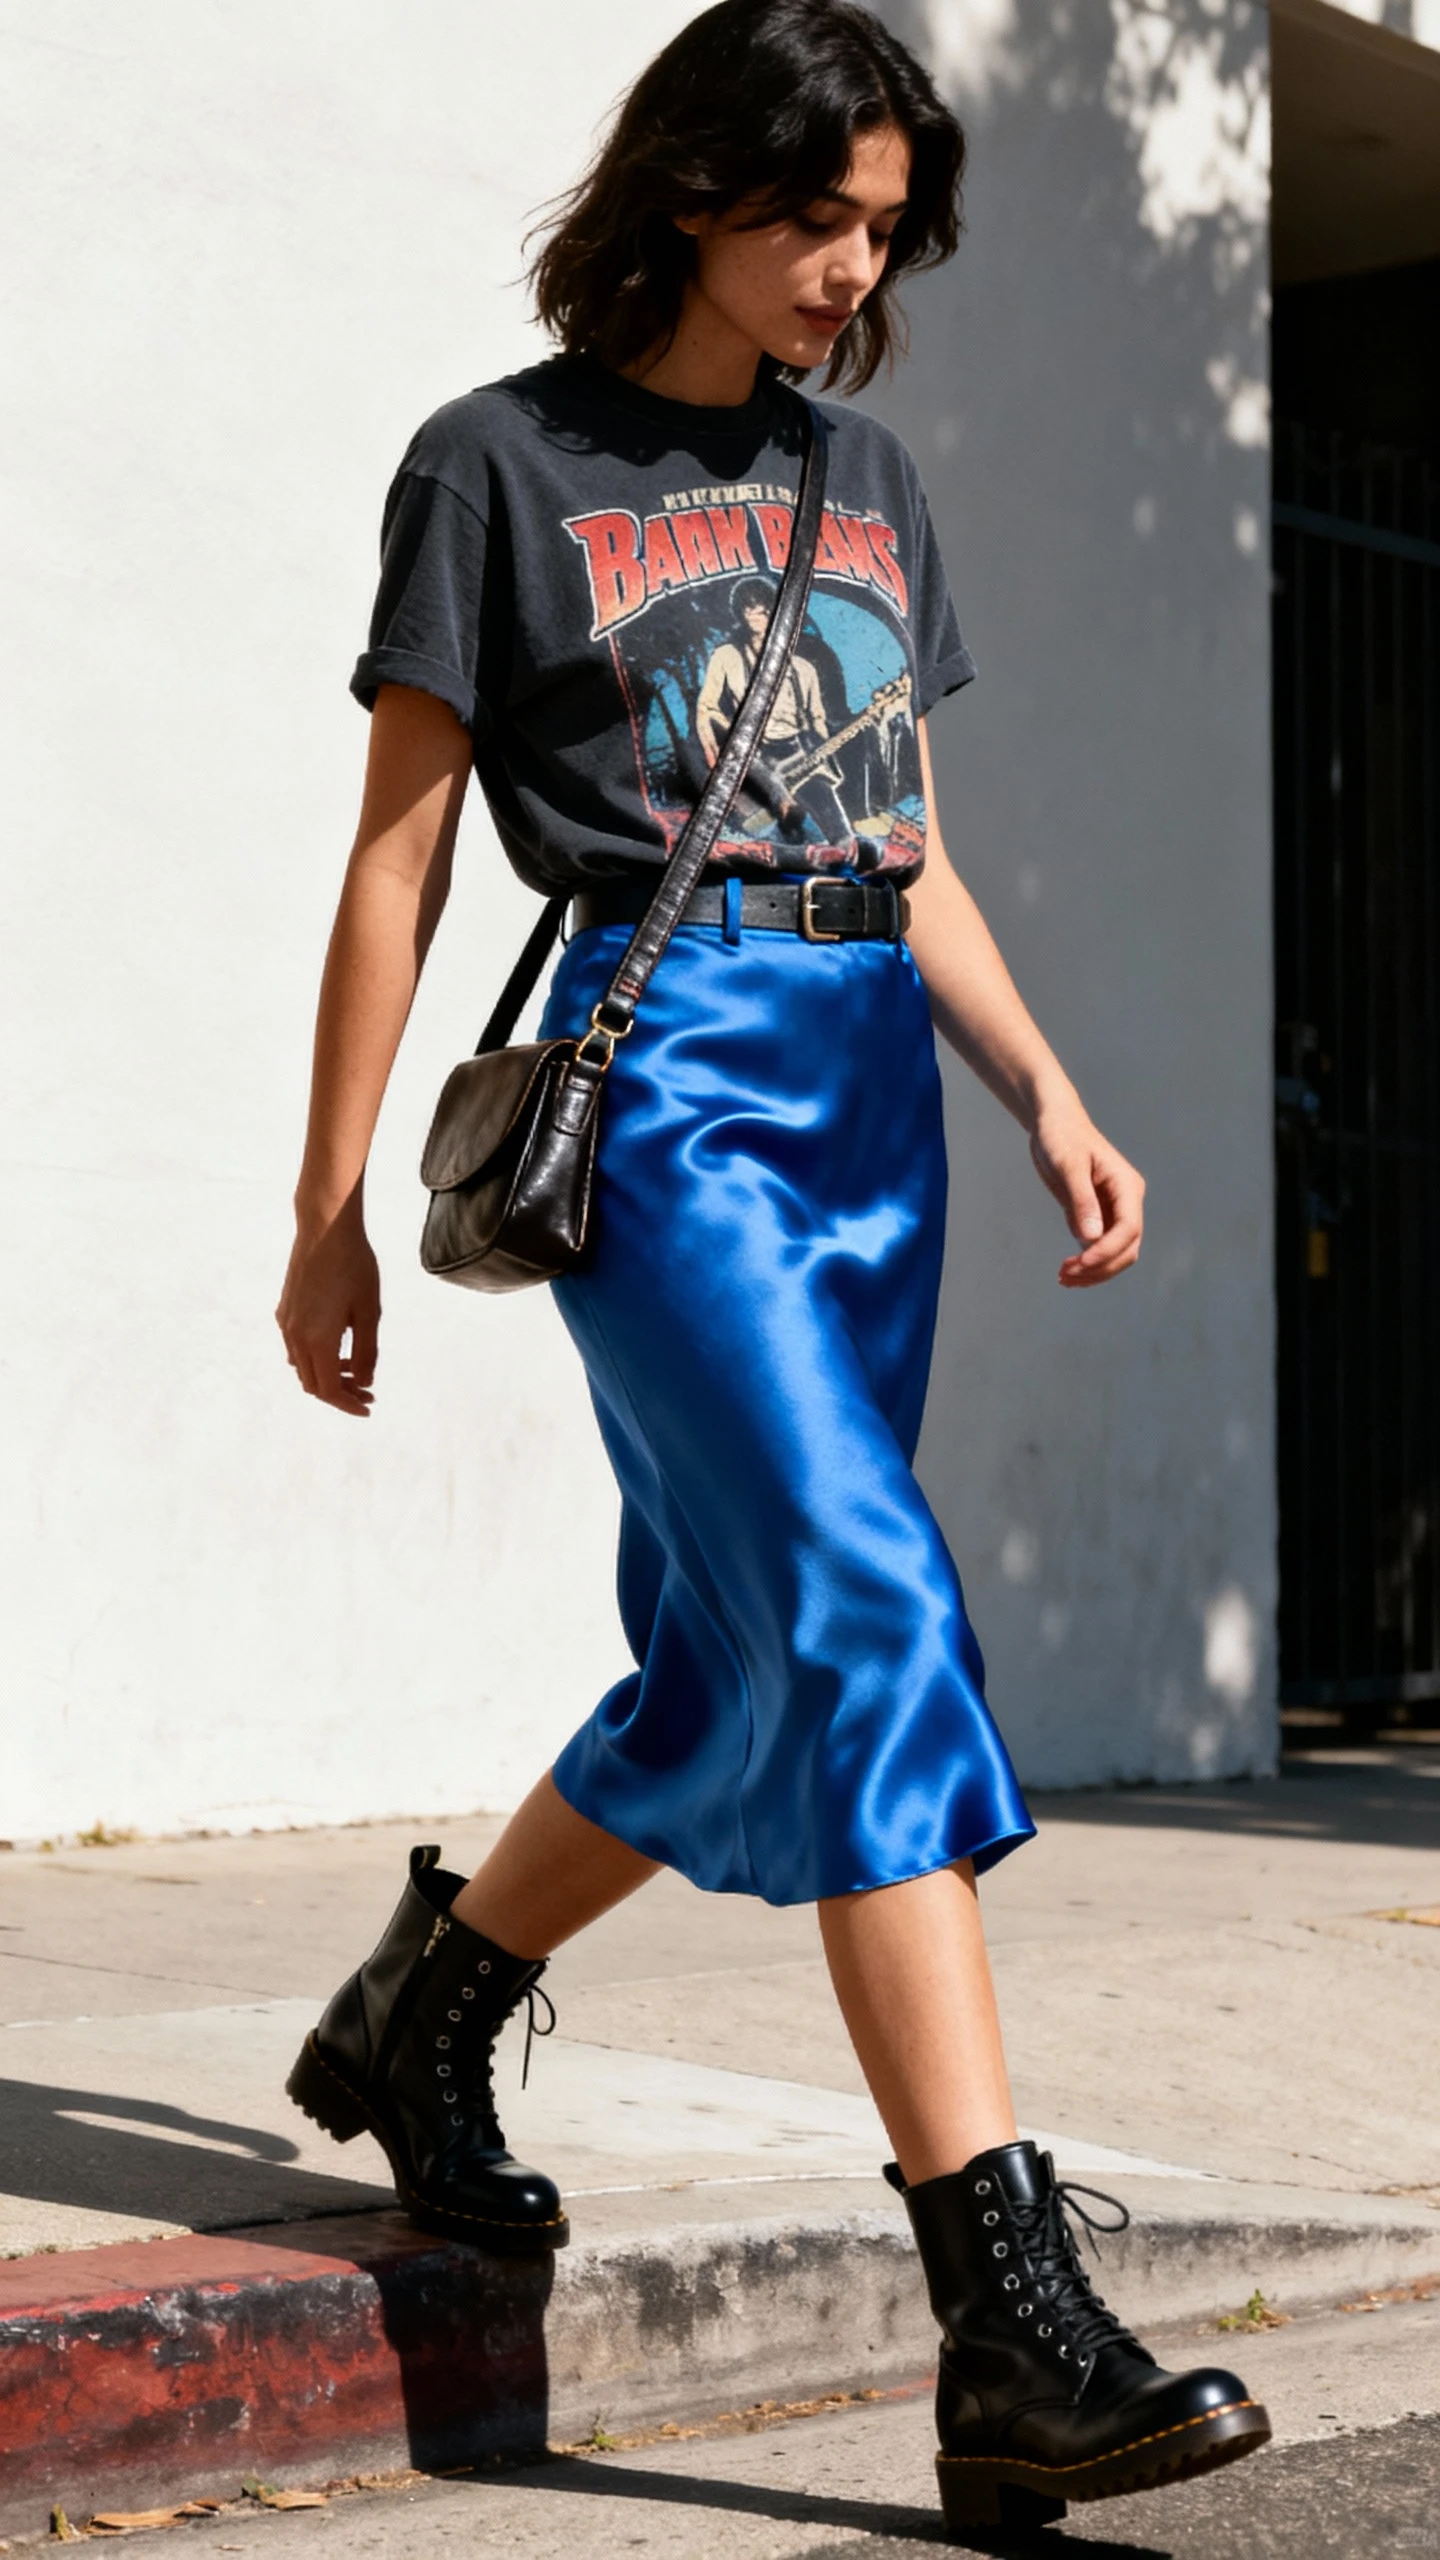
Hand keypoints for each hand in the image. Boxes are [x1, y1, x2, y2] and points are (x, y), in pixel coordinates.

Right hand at [276, 1206, 380, 1414]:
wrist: (325, 1227)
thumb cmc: (353, 1265)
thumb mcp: (369, 1312)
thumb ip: (366, 1352)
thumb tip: (364, 1381)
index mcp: (317, 1340)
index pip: (329, 1390)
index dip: (349, 1404)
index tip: (368, 1407)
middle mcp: (295, 1335)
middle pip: (313, 1383)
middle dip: (340, 1393)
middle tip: (367, 1391)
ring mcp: (286, 1322)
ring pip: (302, 1366)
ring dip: (326, 1374)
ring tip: (354, 1367)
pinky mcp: (285, 1308)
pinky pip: (296, 1346)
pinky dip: (315, 1356)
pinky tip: (336, 1343)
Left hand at [1029, 1095, 1144, 1288]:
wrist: (1053, 1123)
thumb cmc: (1061, 1136)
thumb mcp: (1068, 1165)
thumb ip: (1081, 1201)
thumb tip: (1089, 1239)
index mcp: (1126, 1186)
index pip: (1129, 1229)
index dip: (1107, 1251)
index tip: (1080, 1263)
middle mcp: (1126, 1202)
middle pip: (1127, 1248)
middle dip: (1100, 1266)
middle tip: (1065, 1275)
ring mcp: (1114, 1211)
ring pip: (1116, 1253)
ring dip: (1094, 1270)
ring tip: (1064, 1277)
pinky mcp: (1098, 1216)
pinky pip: (1099, 1248)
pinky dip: (1087, 1263)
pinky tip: (1067, 1270)